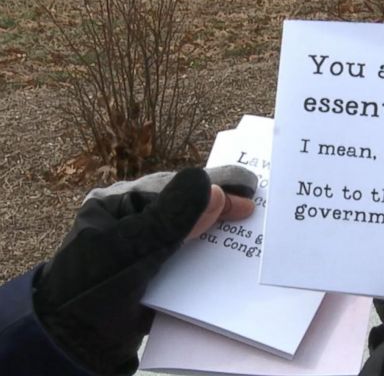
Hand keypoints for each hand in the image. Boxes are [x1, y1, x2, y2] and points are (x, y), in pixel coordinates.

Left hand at [33, 166, 256, 374]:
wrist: (73, 344)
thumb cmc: (91, 291)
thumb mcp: (130, 250)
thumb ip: (171, 220)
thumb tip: (213, 188)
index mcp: (120, 204)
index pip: (173, 188)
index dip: (211, 185)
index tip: (246, 186)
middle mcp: (133, 219)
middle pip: (183, 206)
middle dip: (218, 204)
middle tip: (251, 206)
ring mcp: (144, 245)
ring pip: (188, 229)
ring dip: (216, 227)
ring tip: (245, 223)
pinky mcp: (154, 269)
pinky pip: (186, 254)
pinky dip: (207, 251)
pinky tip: (225, 250)